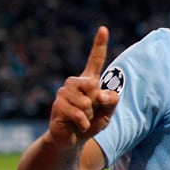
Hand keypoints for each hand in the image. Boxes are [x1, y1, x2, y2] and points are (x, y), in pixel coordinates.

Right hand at [46, 26, 119, 148]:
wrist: (73, 140)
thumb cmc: (92, 123)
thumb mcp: (108, 113)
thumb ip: (111, 101)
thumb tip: (101, 93)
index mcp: (89, 81)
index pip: (95, 60)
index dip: (99, 44)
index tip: (103, 28)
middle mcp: (75, 83)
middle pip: (93, 85)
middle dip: (97, 103)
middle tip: (90, 112)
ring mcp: (64, 93)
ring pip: (85, 101)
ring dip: (89, 114)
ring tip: (83, 119)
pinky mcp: (57, 105)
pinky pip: (77, 112)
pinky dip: (83, 122)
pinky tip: (79, 125)